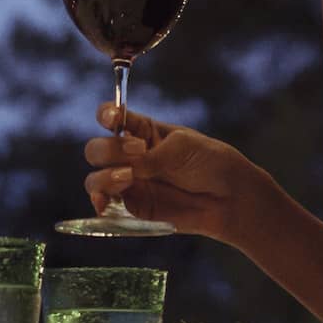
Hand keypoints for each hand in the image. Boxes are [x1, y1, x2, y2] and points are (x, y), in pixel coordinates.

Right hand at [82, 104, 259, 244]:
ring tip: (128, 177)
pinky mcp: (133, 207)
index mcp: (142, 131)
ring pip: (95, 178)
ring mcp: (129, 182)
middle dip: (109, 150)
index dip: (106, 115)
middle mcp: (129, 156)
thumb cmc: (208, 161)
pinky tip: (105, 202)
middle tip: (137, 153)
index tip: (113, 119)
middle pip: (97, 149)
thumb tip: (125, 171)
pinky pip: (105, 206)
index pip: (112, 117)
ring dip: (104, 177)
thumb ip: (151, 157)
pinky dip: (99, 203)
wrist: (228, 195)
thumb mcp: (181, 148)